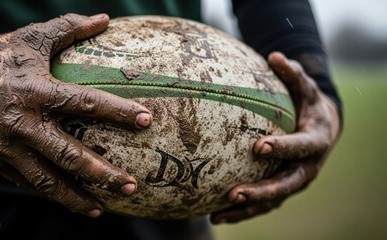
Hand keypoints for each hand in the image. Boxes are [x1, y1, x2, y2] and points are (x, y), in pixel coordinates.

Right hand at [0, 13, 152, 216]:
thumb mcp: (32, 38)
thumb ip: (69, 28)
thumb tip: (104, 18)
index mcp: (37, 91)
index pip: (86, 103)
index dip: (118, 112)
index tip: (146, 120)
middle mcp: (23, 123)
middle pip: (69, 155)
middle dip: (103, 174)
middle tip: (131, 186)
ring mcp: (7, 146)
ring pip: (47, 180)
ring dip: (76, 198)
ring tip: (102, 208)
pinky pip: (27, 181)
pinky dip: (51, 192)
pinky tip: (71, 199)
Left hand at [210, 52, 340, 223]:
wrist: (324, 129)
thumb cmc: (310, 105)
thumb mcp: (306, 88)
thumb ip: (293, 74)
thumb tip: (275, 56)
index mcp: (316, 141)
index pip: (300, 147)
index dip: (282, 148)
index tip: (259, 147)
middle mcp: (308, 167)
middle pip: (286, 184)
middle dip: (262, 191)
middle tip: (234, 193)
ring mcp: (295, 181)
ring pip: (273, 201)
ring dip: (247, 209)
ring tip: (219, 213)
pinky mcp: (283, 190)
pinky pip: (264, 204)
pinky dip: (243, 212)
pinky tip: (216, 216)